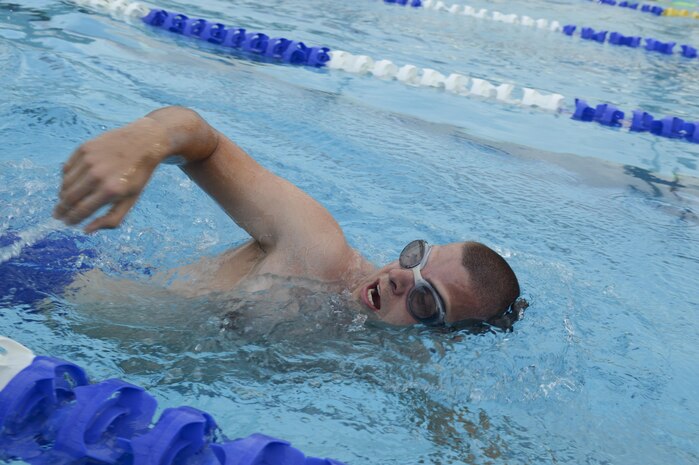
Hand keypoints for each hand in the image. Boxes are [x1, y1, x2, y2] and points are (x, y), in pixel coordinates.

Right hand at [53, 118, 168, 232]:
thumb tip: (86, 230)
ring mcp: (89, 160)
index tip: (67, 223)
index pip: (81, 210)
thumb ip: (112, 219)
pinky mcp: (84, 148)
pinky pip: (67, 168)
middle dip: (61, 210)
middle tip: (58, 215)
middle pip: (69, 198)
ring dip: (63, 195)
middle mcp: (97, 175)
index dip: (71, 219)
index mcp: (110, 190)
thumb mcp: (131, 200)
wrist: (143, 143)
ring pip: (65, 183)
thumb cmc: (137, 175)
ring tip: (66, 200)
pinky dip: (66, 178)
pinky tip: (71, 183)